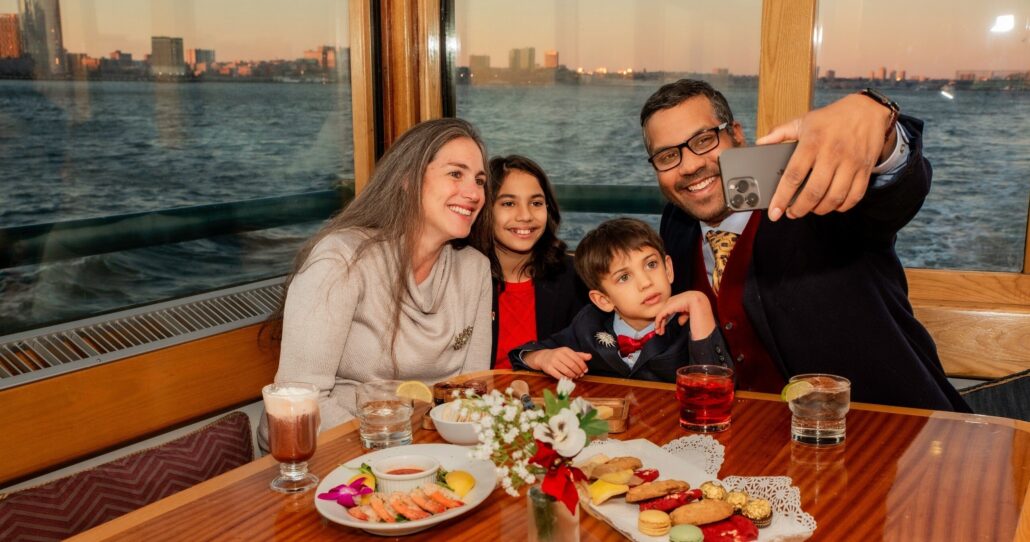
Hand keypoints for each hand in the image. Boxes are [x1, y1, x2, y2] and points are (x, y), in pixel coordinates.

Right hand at [523, 348, 590, 379]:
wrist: (543, 357)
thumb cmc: (558, 355)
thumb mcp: (568, 353)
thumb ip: (579, 355)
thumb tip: (590, 356)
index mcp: (565, 350)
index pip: (577, 358)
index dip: (583, 365)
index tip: (585, 370)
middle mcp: (558, 355)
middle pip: (572, 365)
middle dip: (578, 371)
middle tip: (581, 375)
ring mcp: (553, 362)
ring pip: (566, 371)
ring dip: (573, 376)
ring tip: (575, 377)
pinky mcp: (548, 369)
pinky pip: (559, 375)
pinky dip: (565, 378)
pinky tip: (568, 379)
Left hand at [654, 291, 714, 337]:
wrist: (701, 304)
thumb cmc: (701, 310)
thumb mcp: (692, 313)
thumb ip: (685, 315)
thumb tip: (679, 321)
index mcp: (683, 298)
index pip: (671, 308)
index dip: (667, 318)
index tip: (665, 327)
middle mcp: (676, 298)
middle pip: (666, 310)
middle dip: (662, 321)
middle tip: (660, 331)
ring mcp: (672, 301)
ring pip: (662, 312)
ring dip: (659, 323)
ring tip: (659, 331)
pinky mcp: (669, 305)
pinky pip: (661, 314)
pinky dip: (658, 321)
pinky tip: (658, 328)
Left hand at [757, 93, 897, 220]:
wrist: (868, 110)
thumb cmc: (831, 118)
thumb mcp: (804, 121)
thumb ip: (780, 133)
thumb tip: (761, 143)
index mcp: (813, 142)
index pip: (793, 175)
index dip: (782, 197)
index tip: (774, 212)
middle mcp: (832, 153)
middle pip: (814, 191)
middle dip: (800, 209)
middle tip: (791, 213)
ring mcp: (851, 162)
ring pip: (835, 197)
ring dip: (820, 209)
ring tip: (810, 209)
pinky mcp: (865, 169)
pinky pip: (855, 195)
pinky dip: (842, 206)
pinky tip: (831, 205)